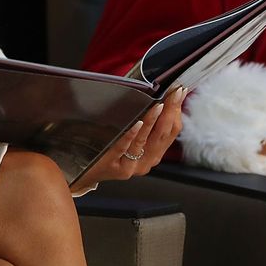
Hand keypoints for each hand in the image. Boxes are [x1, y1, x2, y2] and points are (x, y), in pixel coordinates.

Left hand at [69, 86, 185, 192]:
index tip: (180, 92)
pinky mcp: (115, 166)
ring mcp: (132, 165)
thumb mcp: (132, 139)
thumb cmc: (108, 150)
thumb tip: (158, 98)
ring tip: (159, 104)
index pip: (172, 132)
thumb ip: (146, 126)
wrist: (85, 172)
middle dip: (170, 111)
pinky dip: (133, 133)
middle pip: (162, 134)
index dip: (177, 111)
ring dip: (154, 120)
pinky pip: (125, 147)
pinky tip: (137, 122)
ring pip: (146, 140)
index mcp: (154, 155)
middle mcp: (146, 162)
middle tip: (174, 93)